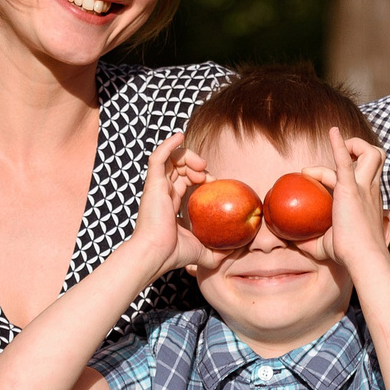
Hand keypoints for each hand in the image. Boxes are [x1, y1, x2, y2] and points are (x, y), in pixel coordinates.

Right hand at [129, 133, 214, 274]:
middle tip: (206, 172)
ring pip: (170, 159)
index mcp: (169, 204)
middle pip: (177, 168)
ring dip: (187, 156)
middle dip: (194, 164)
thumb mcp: (202, 252)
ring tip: (200, 164)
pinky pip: (158, 157)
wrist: (156, 254)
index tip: (212, 182)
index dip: (198, 177)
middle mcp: (161, 193)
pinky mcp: (153, 183)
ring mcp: (156, 187)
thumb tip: (236, 252)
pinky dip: (168, 144)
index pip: (183, 182)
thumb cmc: (173, 254)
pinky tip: (179, 136)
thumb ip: (217, 252)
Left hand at [319, 125, 389, 262]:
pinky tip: (332, 131)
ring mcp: (363, 188)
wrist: (362, 258)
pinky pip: (345, 161)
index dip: (346, 169)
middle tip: (342, 155)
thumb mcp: (326, 244)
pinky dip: (338, 145)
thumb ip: (310, 241)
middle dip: (359, 148)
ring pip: (371, 154)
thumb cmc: (348, 254)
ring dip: (354, 145)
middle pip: (376, 157)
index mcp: (368, 198)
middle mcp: (370, 189)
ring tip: (338, 147)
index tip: (322, 179)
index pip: (363, 173)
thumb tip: (290, 242)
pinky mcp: (350, 190)